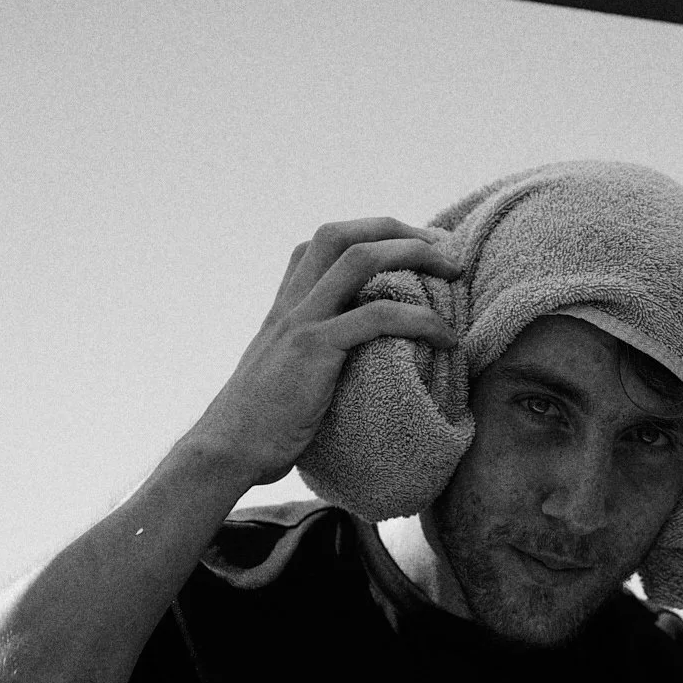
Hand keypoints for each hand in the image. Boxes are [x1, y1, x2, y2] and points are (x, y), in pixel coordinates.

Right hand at [186, 218, 460, 485]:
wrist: (228, 451)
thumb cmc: (262, 426)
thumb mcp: (286, 375)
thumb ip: (312, 354)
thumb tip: (354, 363)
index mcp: (285, 306)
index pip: (323, 243)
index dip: (371, 233)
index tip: (414, 247)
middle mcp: (291, 304)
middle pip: (341, 235)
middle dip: (397, 231)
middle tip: (444, 249)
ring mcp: (300, 322)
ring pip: (359, 260)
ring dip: (414, 255)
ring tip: (454, 273)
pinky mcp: (314, 351)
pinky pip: (376, 317)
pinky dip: (420, 318)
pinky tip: (446, 337)